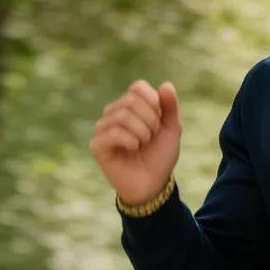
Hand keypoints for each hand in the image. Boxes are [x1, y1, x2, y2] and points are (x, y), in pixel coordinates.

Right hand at [91, 80, 180, 205]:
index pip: (138, 87)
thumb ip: (170, 107)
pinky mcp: (97, 145)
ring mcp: (102, 128)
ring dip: (142, 133)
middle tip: (151, 137)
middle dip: (150, 120)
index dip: (154, 103)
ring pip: (123, 115)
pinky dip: (131, 141)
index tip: (159, 122)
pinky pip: (114, 132)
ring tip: (143, 145)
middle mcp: (113, 113)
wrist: (153, 185)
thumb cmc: (160, 157)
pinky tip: (133, 149)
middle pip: (131, 101)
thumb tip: (166, 85)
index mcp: (129, 106)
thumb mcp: (171, 130)